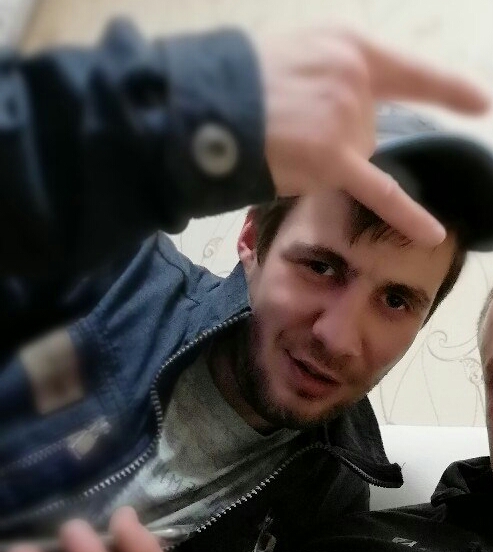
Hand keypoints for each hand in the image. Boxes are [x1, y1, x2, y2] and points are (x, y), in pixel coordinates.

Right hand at [256, 25, 489, 245]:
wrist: (202, 102)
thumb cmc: (239, 80)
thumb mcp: (293, 51)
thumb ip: (330, 74)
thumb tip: (349, 114)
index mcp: (348, 46)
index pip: (408, 72)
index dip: (446, 87)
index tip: (480, 102)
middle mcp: (354, 79)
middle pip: (367, 129)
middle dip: (332, 138)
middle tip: (282, 126)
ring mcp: (345, 118)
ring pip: (354, 158)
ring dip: (320, 161)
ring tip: (276, 143)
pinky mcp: (332, 158)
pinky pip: (378, 191)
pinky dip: (406, 215)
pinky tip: (432, 233)